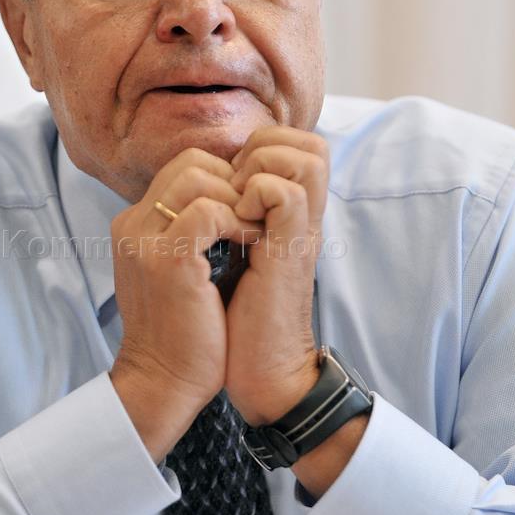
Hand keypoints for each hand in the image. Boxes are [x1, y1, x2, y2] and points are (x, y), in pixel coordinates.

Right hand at [109, 148, 261, 460]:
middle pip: (190, 163)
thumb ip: (190, 233)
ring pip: (198, 177)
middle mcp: (132, 225)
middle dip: (234, 183)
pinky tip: (250, 245)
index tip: (248, 213)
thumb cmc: (183, 332)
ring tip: (254, 233)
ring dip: (238, 200)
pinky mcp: (167, 259)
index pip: (183, 169)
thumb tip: (229, 203)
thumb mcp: (179, 271)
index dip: (224, 180)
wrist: (163, 382)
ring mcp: (145, 240)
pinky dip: (238, 221)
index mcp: (134, 225)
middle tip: (256, 220)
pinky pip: (209, 210)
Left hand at [223, 126, 329, 423]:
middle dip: (265, 149)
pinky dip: (255, 195)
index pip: (297, 144)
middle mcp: (303, 219)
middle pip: (311, 143)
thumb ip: (232, 219)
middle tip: (233, 186)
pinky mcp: (291, 251)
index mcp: (290, 217)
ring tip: (235, 203)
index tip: (229, 181)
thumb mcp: (233, 257)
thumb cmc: (237, 319)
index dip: (261, 146)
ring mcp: (301, 233)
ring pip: (307, 156)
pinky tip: (234, 227)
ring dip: (263, 168)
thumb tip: (204, 185)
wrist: (258, 370)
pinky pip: (285, 192)